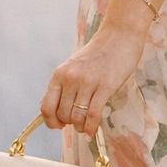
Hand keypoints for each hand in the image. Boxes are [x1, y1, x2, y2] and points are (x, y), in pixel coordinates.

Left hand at [40, 21, 147, 138]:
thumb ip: (65, 85)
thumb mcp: (74, 66)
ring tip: (85, 126)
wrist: (120, 35)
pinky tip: (92, 131)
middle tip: (77, 123)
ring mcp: (87, 82)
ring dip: (80, 127)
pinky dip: (91, 127)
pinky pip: (93, 115)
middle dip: (69, 124)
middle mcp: (71, 78)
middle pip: (63, 114)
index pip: (46, 106)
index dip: (50, 121)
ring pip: (77, 117)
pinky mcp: (105, 86)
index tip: (58, 125)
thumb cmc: (98, 53)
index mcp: (60, 74)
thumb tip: (59, 111)